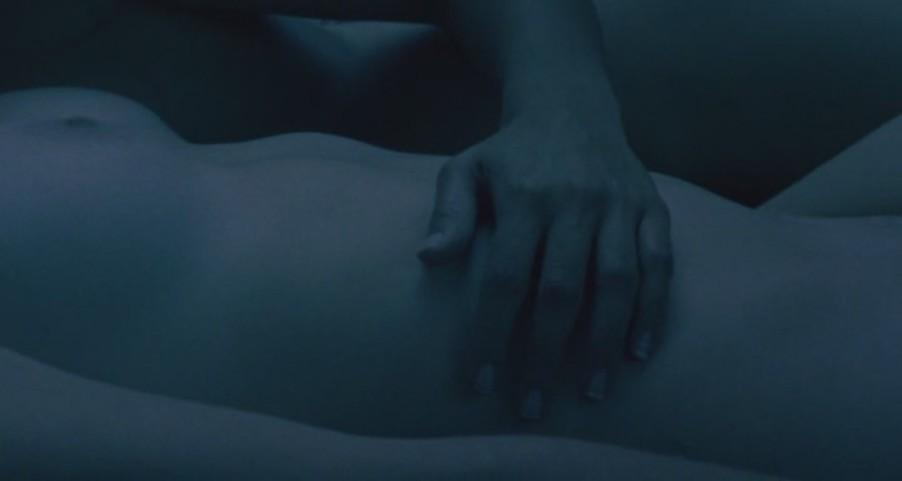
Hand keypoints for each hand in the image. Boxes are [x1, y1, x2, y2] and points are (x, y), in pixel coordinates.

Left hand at [418, 111, 672, 418]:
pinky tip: (638, 353)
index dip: (492, 335)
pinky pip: (660, 263)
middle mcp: (575, 201)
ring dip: (605, 343)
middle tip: (533, 406)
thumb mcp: (465, 169)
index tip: (480, 383)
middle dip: (547, 355)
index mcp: (524, 196)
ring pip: (617, 282)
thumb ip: (448, 213)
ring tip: (591, 393)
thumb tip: (429, 260)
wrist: (569, 105)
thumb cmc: (508, 153)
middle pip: (562, 291)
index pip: (505, 280)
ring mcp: (619, 204)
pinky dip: (653, 310)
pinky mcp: (651, 206)